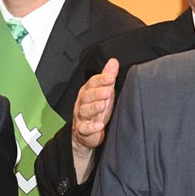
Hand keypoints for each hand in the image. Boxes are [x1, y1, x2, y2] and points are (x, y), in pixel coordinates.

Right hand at [71, 58, 118, 181]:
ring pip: (85, 110)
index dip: (101, 79)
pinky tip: (99, 125)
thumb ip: (107, 77)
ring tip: (103, 105)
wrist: (86, 133)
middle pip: (87, 96)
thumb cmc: (96, 111)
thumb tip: (113, 62)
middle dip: (97, 93)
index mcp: (87, 91)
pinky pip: (85, 128)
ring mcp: (81, 117)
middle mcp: (82, 103)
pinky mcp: (82, 130)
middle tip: (108, 91)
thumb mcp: (104, 92)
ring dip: (94, 107)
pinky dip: (92, 127)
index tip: (111, 77)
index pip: (92, 82)